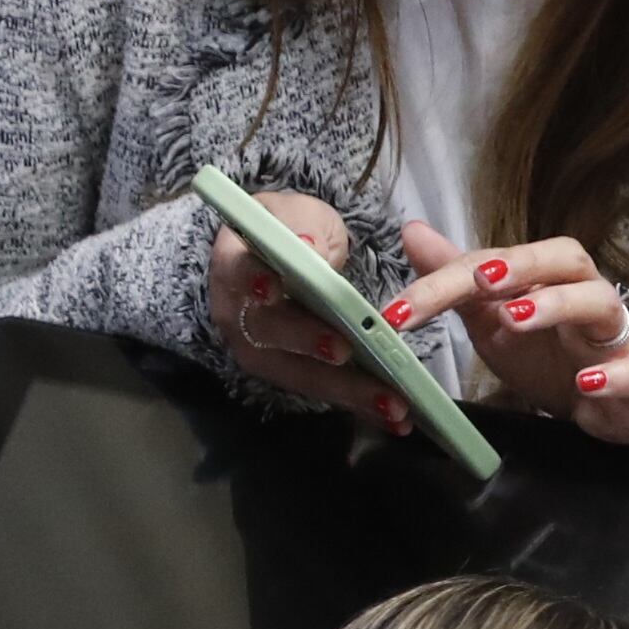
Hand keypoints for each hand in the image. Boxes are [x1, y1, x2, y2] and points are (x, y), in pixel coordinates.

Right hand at [203, 188, 414, 437]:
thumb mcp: (300, 214)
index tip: (274, 288)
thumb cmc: (291, 230)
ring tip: (390, 402)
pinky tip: (394, 414)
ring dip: (344, 389)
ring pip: (296, 373)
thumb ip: (305, 227)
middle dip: (308, 343)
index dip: (254, 280)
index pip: (239, 271)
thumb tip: (309, 247)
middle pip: (268, 333)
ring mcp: (259, 350)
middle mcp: (237, 314)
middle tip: (345, 351)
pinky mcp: (287, 372)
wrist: (280, 256)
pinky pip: (320, 389)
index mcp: (234, 263)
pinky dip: (357, 402)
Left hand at [385, 222, 628, 447]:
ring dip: (557, 305)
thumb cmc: (555, 355)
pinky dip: (615, 375)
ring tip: (516, 318)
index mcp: (547, 279)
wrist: (623, 404)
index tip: (397, 312)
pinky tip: (586, 384)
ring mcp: (616, 335)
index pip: (496, 263)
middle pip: (564, 258)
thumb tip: (411, 232)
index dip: (444, 281)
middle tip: (478, 281)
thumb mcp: (495, 320)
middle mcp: (584, 294)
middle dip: (521, 264)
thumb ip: (456, 281)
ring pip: (599, 302)